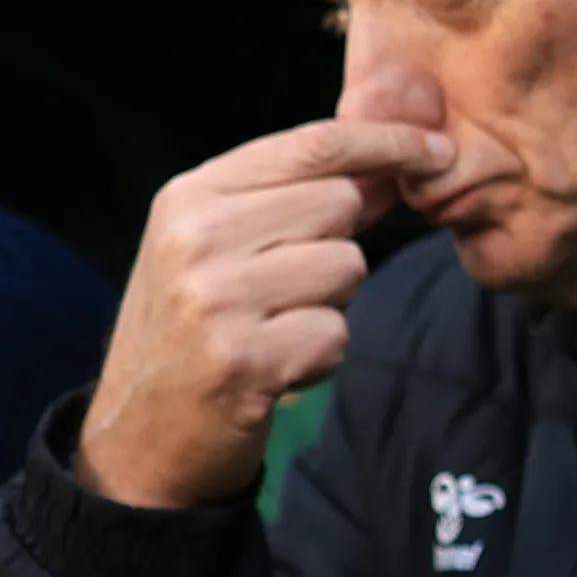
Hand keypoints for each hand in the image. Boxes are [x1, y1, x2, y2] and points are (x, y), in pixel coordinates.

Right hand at [76, 121, 441, 510]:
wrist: (139, 435)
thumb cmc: (190, 329)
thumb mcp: (213, 244)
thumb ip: (288, 198)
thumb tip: (387, 165)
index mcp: (190, 195)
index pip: (312, 145)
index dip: (386, 142)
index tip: (438, 149)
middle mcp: (198, 237)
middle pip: (340, 204)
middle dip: (339, 244)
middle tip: (286, 288)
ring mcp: (218, 298)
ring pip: (347, 268)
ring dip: (330, 304)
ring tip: (273, 328)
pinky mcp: (244, 359)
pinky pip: (338, 333)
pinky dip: (322, 356)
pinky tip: (276, 367)